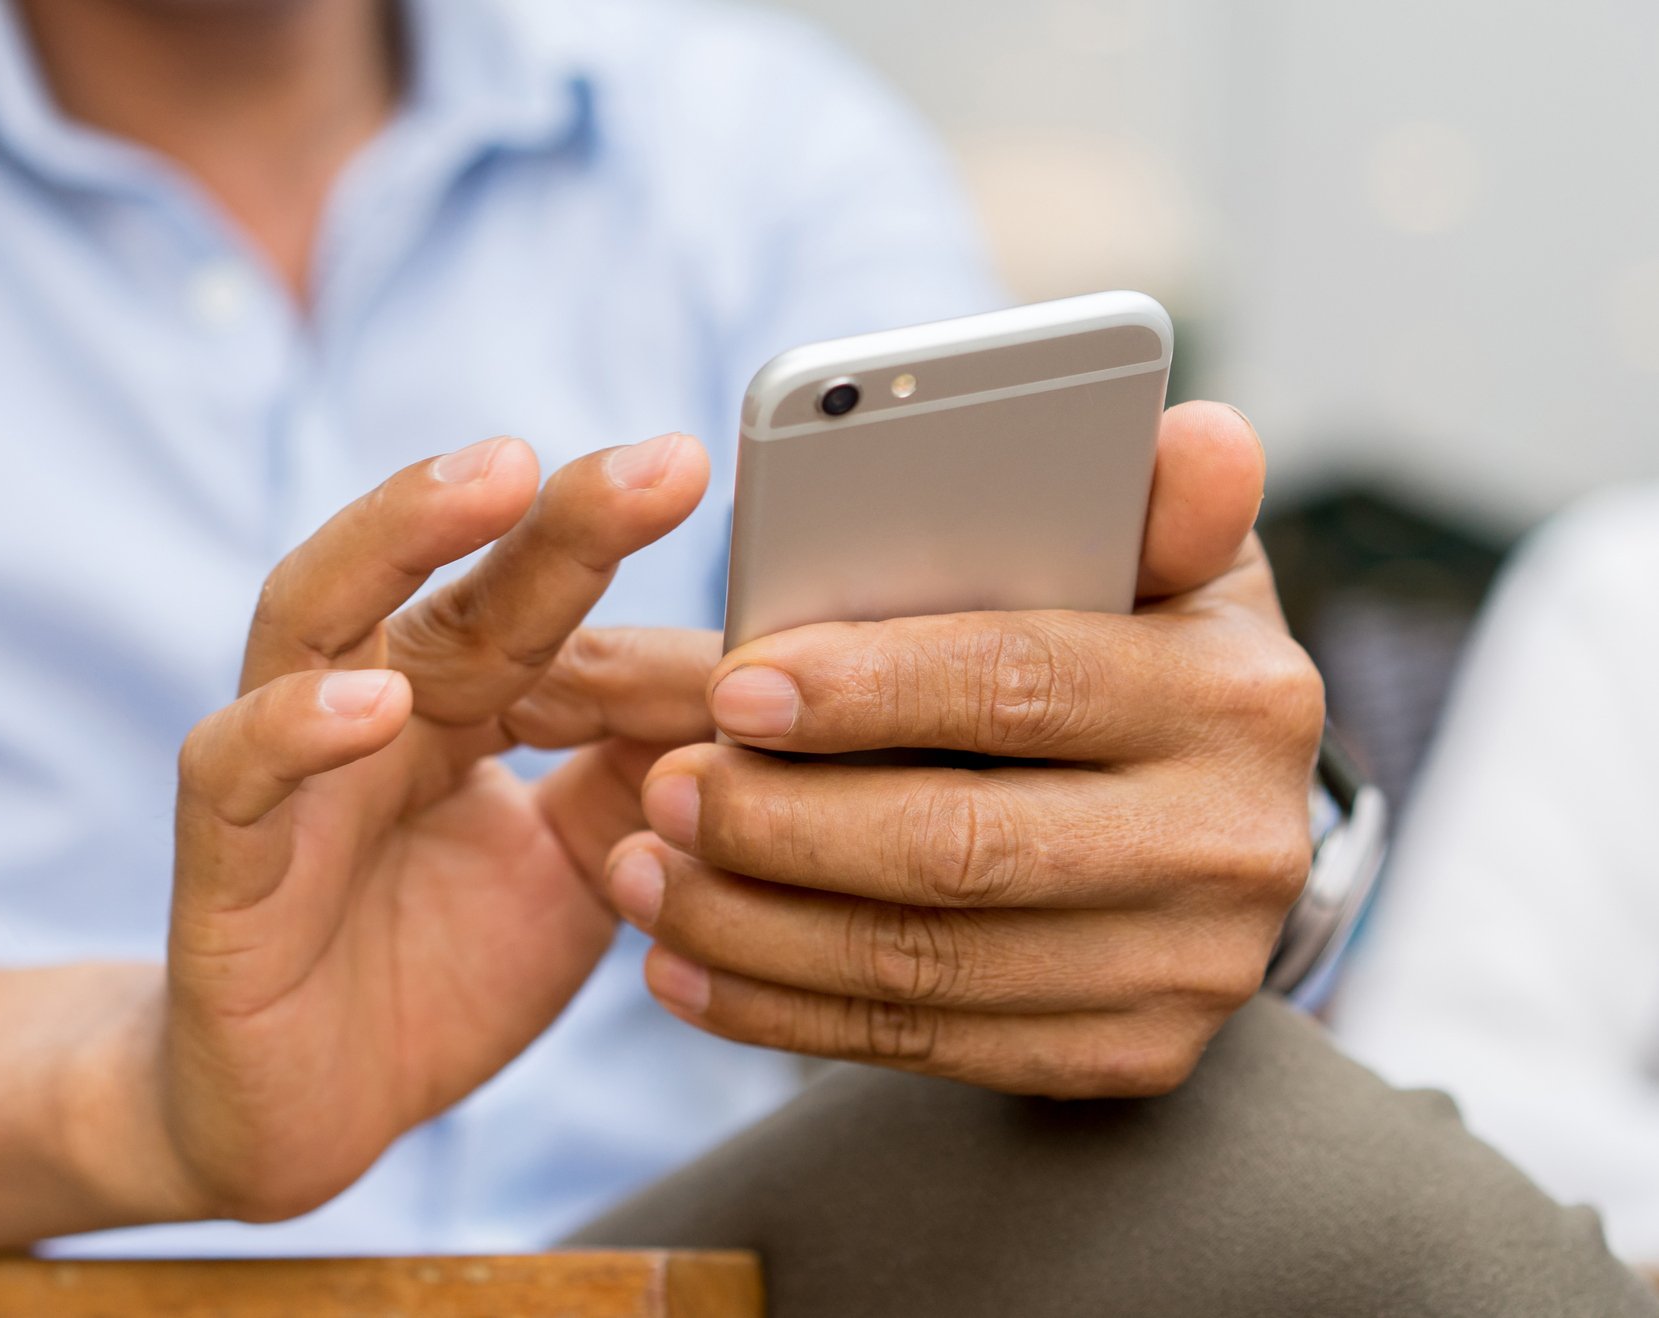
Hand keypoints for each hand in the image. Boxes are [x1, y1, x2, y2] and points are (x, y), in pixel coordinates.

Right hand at [157, 432, 717, 1221]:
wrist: (306, 1117)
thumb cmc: (436, 974)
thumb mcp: (579, 872)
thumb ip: (647, 776)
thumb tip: (755, 685)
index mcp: (454, 701)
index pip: (544, 608)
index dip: (637, 575)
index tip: (734, 516)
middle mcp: (365, 706)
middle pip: (452, 581)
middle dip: (558, 516)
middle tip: (664, 465)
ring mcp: (283, 773)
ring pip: (310, 614)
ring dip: (398, 536)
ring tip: (496, 480)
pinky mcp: (220, 867)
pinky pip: (236, 773)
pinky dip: (297, 729)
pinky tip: (375, 702)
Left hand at [605, 402, 1322, 1098]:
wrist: (1215, 833)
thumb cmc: (1139, 657)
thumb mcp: (1162, 566)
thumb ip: (1149, 502)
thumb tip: (1192, 429)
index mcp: (1238, 693)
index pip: (1024, 684)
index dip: (868, 691)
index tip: (733, 688)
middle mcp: (1233, 843)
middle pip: (963, 845)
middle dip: (786, 823)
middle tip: (660, 790)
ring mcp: (1186, 970)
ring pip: (927, 962)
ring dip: (757, 927)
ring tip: (643, 875)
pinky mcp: (1127, 1060)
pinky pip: (925, 1044)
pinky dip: (785, 1012)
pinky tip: (685, 968)